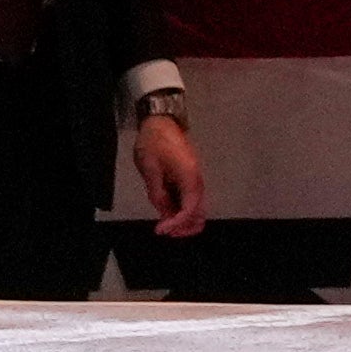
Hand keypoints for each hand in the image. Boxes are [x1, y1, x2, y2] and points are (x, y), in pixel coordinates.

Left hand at [132, 98, 206, 236]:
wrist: (161, 121)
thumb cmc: (155, 142)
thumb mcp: (150, 168)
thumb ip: (157, 193)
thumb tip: (163, 211)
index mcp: (189, 177)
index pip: (189, 210)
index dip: (176, 224)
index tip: (160, 230)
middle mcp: (196, 181)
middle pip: (200, 214)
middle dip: (184, 227)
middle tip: (164, 230)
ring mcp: (194, 179)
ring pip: (196, 209)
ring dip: (182, 220)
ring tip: (164, 223)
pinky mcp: (189, 178)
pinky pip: (189, 200)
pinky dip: (180, 210)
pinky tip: (165, 210)